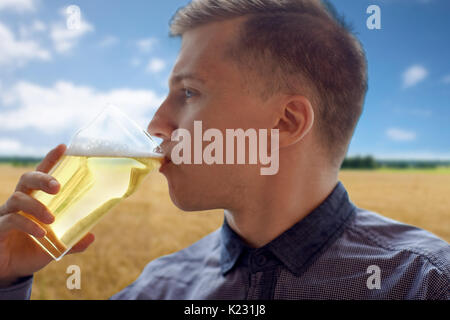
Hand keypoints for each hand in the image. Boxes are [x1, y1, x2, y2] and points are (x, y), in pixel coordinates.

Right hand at [0, 144, 94, 286]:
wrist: (9, 270)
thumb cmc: (31, 250)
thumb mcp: (55, 245)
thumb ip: (72, 241)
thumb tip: (91, 236)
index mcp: (34, 200)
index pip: (41, 175)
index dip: (50, 160)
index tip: (63, 147)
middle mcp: (19, 202)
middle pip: (27, 180)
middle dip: (42, 178)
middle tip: (58, 187)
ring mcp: (7, 213)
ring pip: (18, 198)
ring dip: (37, 207)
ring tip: (51, 219)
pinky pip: (11, 220)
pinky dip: (28, 225)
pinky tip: (41, 234)